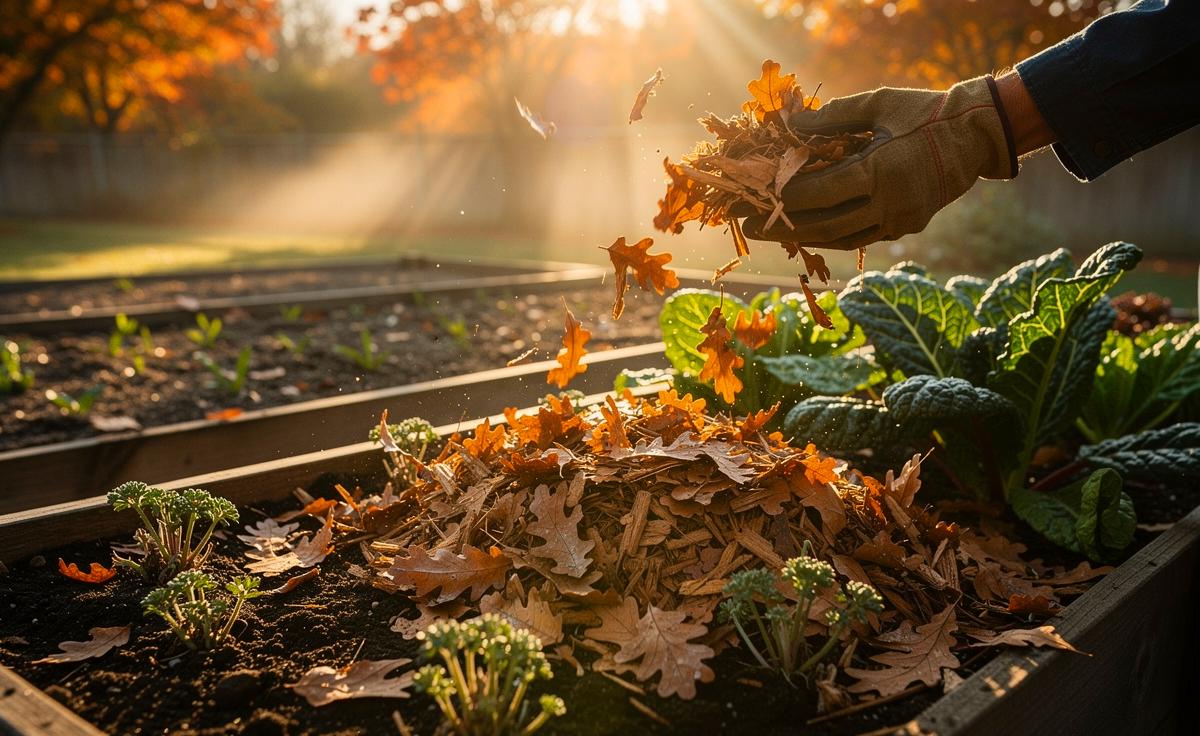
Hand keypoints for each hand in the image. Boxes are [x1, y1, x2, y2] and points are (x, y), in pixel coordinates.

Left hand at [737, 76, 1018, 249]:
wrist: (977, 136)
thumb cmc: (926, 113)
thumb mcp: (880, 103)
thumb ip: (834, 117)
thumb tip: (791, 125)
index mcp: (882, 170)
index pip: (823, 192)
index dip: (788, 196)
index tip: (759, 194)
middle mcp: (890, 203)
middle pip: (825, 224)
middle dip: (784, 226)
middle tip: (750, 227)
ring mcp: (900, 220)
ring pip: (841, 238)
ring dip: (803, 237)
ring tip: (772, 233)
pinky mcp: (906, 227)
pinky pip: (860, 238)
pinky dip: (831, 236)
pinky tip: (807, 231)